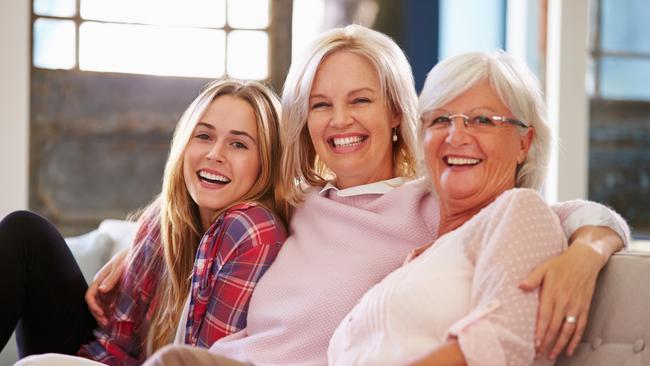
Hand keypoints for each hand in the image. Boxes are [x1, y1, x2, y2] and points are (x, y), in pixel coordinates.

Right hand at [85, 248, 128, 326]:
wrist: (138, 253)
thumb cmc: (128, 257)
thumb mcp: (121, 266)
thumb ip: (112, 278)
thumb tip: (101, 290)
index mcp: (100, 279)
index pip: (90, 295)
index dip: (93, 306)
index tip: (101, 313)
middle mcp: (102, 286)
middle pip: (94, 303)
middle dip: (98, 314)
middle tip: (106, 323)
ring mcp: (108, 290)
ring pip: (101, 306)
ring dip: (103, 315)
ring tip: (110, 324)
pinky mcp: (115, 293)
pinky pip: (109, 305)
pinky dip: (110, 312)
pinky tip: (115, 319)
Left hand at [519, 241, 604, 359]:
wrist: (585, 260)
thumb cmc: (561, 264)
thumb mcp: (544, 267)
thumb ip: (532, 278)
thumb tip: (520, 286)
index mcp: (552, 293)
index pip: (545, 317)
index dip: (540, 331)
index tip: (535, 343)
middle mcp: (565, 302)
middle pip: (555, 327)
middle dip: (547, 342)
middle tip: (539, 354)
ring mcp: (576, 306)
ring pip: (568, 330)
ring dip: (560, 344)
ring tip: (552, 355)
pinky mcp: (584, 308)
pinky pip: (581, 327)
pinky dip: (575, 340)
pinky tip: (569, 349)